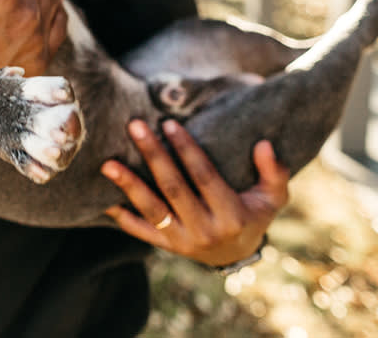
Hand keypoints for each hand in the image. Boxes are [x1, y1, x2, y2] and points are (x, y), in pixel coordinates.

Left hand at [101, 119, 288, 266]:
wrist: (236, 255)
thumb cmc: (253, 215)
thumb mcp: (273, 198)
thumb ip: (274, 172)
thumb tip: (264, 145)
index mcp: (232, 216)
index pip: (204, 176)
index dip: (186, 149)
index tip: (169, 123)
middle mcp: (205, 231)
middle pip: (173, 188)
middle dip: (153, 155)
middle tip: (135, 127)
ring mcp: (183, 241)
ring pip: (152, 210)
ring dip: (128, 185)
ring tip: (108, 163)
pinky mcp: (166, 246)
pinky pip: (140, 231)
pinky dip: (121, 216)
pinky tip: (103, 198)